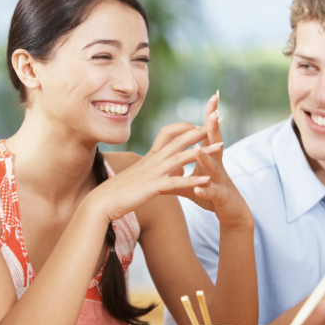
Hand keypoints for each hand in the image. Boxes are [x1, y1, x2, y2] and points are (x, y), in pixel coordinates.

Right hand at [87, 123, 219, 221]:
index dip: (184, 127)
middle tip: (218, 122)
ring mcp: (153, 173)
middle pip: (180, 139)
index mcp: (150, 157)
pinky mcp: (153, 187)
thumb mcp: (141, 177)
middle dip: (200, 131)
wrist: (102, 202)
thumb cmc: (119, 191)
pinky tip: (206, 180)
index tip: (198, 124)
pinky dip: (192, 180)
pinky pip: (176, 182)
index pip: (168, 132)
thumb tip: (173, 168)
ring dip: (203, 151)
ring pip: (182, 157)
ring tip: (222, 147)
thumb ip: (158, 170)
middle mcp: (153, 160)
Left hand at [176, 94, 253, 230]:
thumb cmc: (212, 193)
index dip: (209, 117)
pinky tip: (199, 189)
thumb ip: (177, 173)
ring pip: (214, 167)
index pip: (207, 134)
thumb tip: (159, 168)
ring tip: (197, 149)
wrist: (231, 213)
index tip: (213, 97)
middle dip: (214, 128)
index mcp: (209, 159)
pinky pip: (212, 193)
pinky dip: (205, 190)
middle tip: (214, 111)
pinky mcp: (221, 197)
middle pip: (215, 143)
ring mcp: (220, 181)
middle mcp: (217, 166)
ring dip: (206, 158)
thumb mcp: (193, 181)